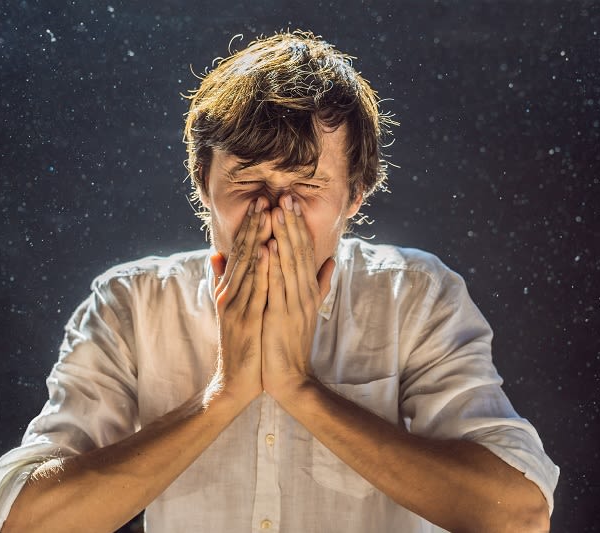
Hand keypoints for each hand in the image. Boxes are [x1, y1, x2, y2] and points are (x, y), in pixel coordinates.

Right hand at [208, 198, 270, 407]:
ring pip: (248, 266)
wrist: (236, 381)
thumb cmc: (240, 344)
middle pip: (243, 253)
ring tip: (268, 215)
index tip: (262, 203)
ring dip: (258, 239)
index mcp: (229, 290)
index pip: (240, 252)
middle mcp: (229, 293)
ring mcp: (235, 306)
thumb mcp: (230, 309)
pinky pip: (255, 290)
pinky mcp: (244, 320)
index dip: (251, 227)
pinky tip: (269, 251)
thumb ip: (221, 282)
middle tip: (264, 198)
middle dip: (254, 225)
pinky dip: (262, 269)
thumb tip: (214, 255)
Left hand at [262, 194, 334, 402]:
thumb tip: (330, 261)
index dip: (298, 225)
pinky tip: (269, 246)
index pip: (304, 251)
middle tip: (286, 195)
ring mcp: (293, 302)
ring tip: (278, 210)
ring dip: (284, 235)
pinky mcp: (280, 315)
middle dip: (292, 222)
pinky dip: (274, 265)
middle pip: (299, 251)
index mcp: (308, 289)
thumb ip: (320, 285)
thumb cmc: (294, 342)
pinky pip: (277, 285)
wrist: (290, 376)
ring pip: (289, 263)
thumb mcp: (309, 309)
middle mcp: (304, 292)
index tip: (291, 201)